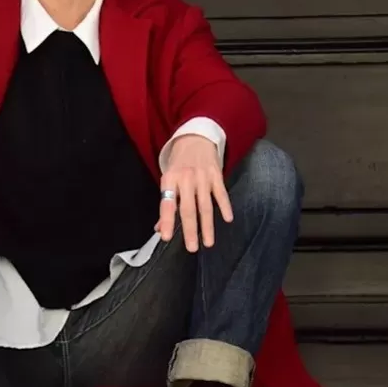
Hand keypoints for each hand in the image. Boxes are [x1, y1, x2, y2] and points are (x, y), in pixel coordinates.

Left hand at [156, 135, 232, 251]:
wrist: (195, 138)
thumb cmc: (179, 163)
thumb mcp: (168, 179)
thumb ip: (166, 203)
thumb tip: (160, 228)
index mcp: (170, 179)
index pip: (167, 204)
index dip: (166, 221)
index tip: (166, 237)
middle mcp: (186, 178)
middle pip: (188, 208)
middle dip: (190, 230)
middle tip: (192, 248)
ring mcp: (202, 177)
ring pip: (205, 205)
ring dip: (207, 225)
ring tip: (208, 242)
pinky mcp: (216, 175)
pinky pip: (221, 194)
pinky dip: (225, 206)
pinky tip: (227, 219)